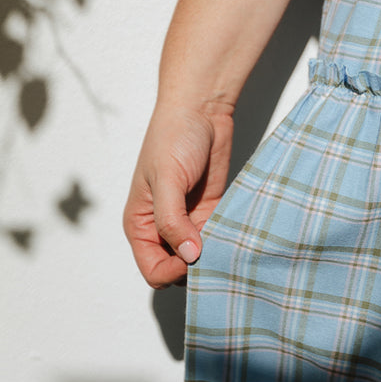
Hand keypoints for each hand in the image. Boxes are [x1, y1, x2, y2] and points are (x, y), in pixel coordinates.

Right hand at [123, 102, 233, 286]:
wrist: (201, 110)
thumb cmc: (174, 137)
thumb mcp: (168, 179)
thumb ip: (172, 221)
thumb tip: (190, 256)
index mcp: (140, 224)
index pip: (153, 270)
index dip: (174, 271)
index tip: (196, 255)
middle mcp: (162, 227)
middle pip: (177, 269)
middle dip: (196, 268)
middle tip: (217, 251)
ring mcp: (188, 220)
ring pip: (200, 256)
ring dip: (214, 255)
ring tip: (229, 243)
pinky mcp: (210, 211)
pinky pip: (217, 238)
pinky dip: (226, 240)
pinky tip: (238, 233)